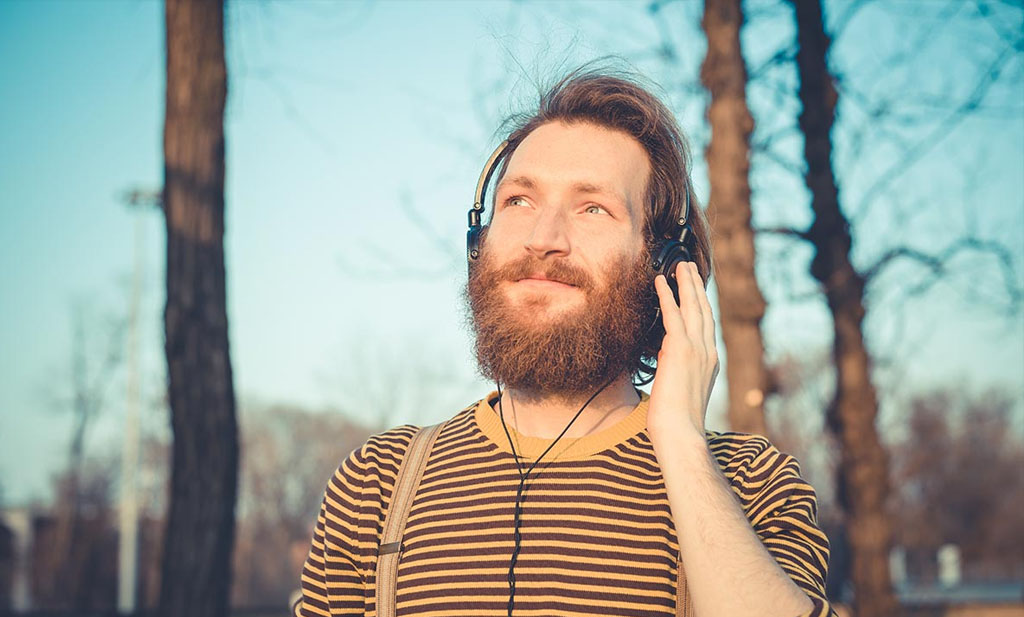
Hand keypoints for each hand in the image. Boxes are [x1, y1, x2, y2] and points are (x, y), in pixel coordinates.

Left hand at [647, 261, 719, 442]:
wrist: (681, 432)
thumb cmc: (677, 420)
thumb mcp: (682, 389)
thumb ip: (678, 369)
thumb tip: (666, 356)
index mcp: (711, 362)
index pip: (707, 325)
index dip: (702, 304)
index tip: (697, 288)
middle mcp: (708, 352)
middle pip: (704, 310)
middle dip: (697, 286)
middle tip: (690, 267)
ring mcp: (697, 350)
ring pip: (693, 308)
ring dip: (685, 283)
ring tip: (680, 266)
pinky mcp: (680, 350)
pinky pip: (674, 316)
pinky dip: (667, 296)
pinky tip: (661, 281)